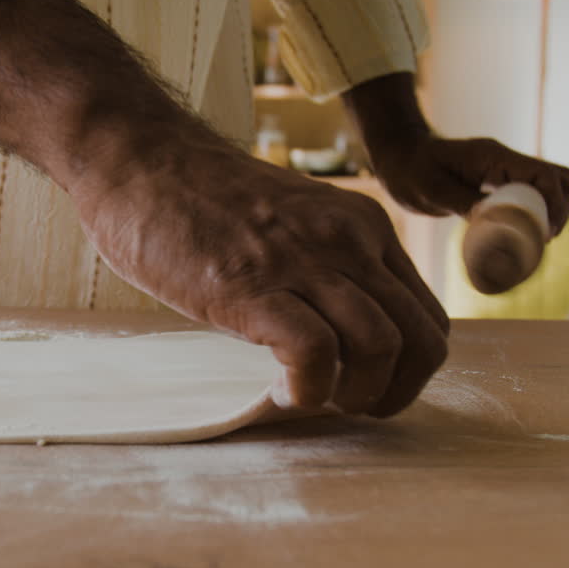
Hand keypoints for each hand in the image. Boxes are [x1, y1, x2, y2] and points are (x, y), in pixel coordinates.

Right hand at [69, 137, 449, 417]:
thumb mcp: (293, 222)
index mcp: (363, 226)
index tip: (368, 385)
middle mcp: (348, 240)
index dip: (411, 369)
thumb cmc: (202, 199)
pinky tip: (282, 391)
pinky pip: (315, 354)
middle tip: (350, 407)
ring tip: (312, 398)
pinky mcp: (252, 287)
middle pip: (421, 340)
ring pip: (381, 348)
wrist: (140, 161)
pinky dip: (309, 390)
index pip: (429, 316)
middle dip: (396, 392)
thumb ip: (327, 264)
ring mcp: (303, 261)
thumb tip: (341, 336)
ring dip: (355, 396)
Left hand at [343, 74, 568, 236]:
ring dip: (554, 209)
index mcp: (494, 158)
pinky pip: (529, 193)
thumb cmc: (409, 170)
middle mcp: (504, 161)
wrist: (397, 157)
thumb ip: (461, 202)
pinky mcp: (496, 182)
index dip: (555, 204)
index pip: (544, 175)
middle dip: (561, 208)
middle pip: (557, 177)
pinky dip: (537, 211)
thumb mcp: (431, 189)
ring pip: (548, 184)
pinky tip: (527, 234)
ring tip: (541, 238)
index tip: (546, 233)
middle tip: (546, 238)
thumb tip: (492, 222)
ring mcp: (502, 171)